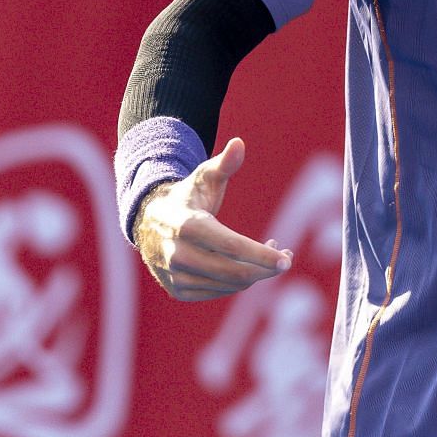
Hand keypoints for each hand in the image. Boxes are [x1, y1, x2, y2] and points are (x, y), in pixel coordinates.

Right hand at [135, 136, 291, 300]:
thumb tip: (239, 143)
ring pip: (229, 285)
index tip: (287, 259)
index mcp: (187, 225)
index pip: (231, 246)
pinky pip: (218, 292)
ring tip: (269, 256)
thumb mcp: (203, 177)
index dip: (261, 255)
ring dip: (256, 274)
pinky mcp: (178, 290)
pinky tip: (248, 266)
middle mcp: (178, 255)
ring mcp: (176, 276)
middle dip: (266, 268)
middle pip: (234, 272)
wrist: (149, 221)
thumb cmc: (187, 197)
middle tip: (286, 257)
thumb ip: (224, 164)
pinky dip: (238, 282)